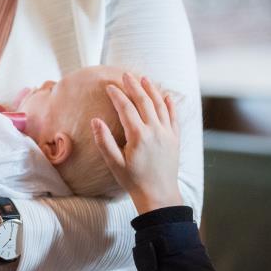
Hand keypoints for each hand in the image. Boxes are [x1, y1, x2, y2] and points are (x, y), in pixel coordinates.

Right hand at [92, 73, 182, 213]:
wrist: (158, 195)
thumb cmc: (133, 181)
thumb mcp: (114, 164)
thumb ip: (104, 141)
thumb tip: (95, 120)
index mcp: (138, 136)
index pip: (126, 108)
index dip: (117, 95)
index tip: (109, 87)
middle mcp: (155, 131)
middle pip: (144, 101)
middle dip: (134, 86)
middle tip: (126, 75)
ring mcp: (167, 134)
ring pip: (160, 105)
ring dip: (152, 90)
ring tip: (144, 79)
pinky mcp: (175, 139)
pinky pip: (174, 116)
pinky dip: (170, 104)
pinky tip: (166, 96)